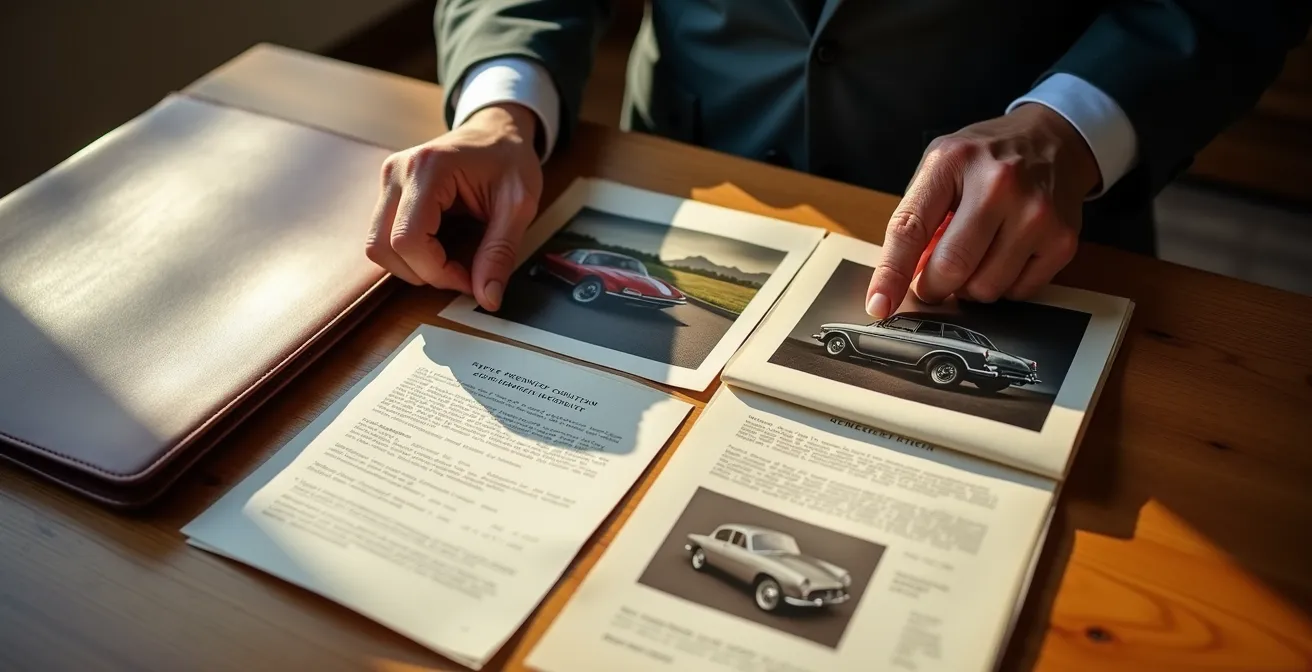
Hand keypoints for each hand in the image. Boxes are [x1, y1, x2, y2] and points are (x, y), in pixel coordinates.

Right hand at [366, 103, 542, 310]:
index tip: (469, 279)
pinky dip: (409, 254)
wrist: (498, 130)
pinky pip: (384, 236)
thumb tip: (488, 298)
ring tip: (450, 260)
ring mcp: (388, 180)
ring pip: (377, 246)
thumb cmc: (509, 158)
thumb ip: (501, 252)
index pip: (408, 239)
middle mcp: (398, 171)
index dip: (436, 272)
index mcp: (428, 168)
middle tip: (461, 273)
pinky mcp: (389, 191)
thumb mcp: (519, 205)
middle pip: (383, 246)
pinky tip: (439, 246)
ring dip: (413, 266)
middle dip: (423, 273)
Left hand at [865, 103, 1100, 317]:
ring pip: (985, 288)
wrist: (1054, 139)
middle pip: (951, 267)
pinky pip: (1018, 292)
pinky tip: (1007, 255)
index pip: (910, 228)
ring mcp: (1035, 213)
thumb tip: (902, 279)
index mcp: (953, 162)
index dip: (891, 274)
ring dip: (970, 286)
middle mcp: (997, 184)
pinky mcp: (1062, 239)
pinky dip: (1004, 285)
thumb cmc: (985, 160)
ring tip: (977, 256)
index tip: (879, 305)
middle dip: (933, 287)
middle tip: (933, 282)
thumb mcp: (941, 167)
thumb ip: (917, 218)